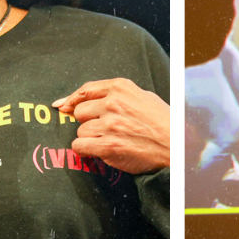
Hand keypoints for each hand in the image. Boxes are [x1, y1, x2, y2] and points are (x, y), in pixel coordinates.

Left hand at [52, 78, 169, 173]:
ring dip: (90, 137)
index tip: (62, 106)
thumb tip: (82, 99)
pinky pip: (79, 146)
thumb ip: (115, 95)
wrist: (176, 144)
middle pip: (80, 112)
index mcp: (121, 88)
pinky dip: (85, 150)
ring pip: (80, 131)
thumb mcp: (142, 97)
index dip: (72, 99)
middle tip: (104, 128)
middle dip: (88, 120)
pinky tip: (98, 150)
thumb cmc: (162, 121)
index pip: (86, 89)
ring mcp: (109, 125)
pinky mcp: (107, 145)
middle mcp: (112, 103)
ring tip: (109, 140)